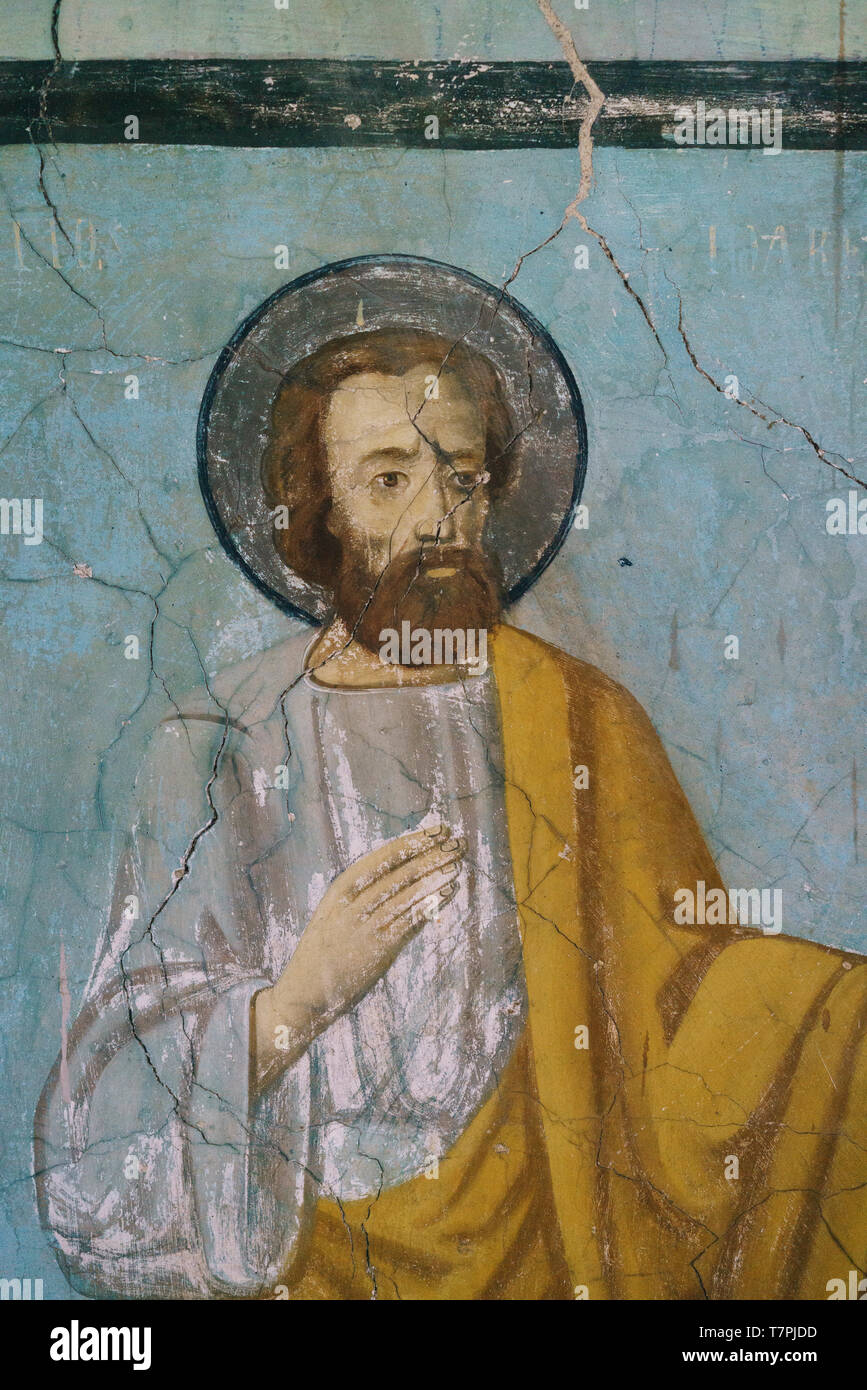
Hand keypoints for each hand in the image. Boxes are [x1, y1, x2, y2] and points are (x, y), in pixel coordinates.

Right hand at [253, 822, 463, 1088]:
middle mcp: (352, 904)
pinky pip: (410, 920)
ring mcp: (365, 926)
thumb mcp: (333, 915)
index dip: (412, 841)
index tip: (437, 829)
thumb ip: (359, 898)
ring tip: (459, 861)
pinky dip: (431, 903)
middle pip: (399, 871)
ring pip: (408, 892)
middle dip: (431, 853)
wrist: (303, 993)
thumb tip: (397, 877)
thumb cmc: (321, 953)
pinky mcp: (378, 949)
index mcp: (339, 891)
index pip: (382, 857)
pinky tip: (449, 890)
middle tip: (457, 840)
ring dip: (436, 874)